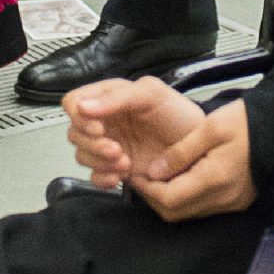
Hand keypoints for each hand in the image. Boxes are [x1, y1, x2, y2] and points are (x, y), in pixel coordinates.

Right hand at [63, 79, 201, 188]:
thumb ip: (117, 97)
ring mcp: (109, 146)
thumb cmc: (179, 115)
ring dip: (99, 161)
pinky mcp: (116, 168)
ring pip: (82, 155)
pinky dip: (103, 179)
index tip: (98, 127)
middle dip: (92, 143)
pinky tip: (120, 176)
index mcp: (109, 98)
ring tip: (125, 162)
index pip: (74, 102)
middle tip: (115, 149)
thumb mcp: (152, 95)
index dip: (79, 115)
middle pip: (74, 132)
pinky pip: (94, 177)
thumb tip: (83, 106)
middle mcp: (106, 121)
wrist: (199, 149)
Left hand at [135, 97, 256, 221]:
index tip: (136, 174)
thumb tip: (154, 172)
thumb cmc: (247, 124)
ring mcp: (230, 204)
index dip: (147, 189)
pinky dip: (185, 198)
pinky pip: (202, 208)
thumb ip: (180, 152)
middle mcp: (222, 198)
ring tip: (159, 176)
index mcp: (215, 179)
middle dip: (153, 197)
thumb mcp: (210, 128)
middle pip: (175, 213)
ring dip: (168, 199)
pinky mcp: (235, 203)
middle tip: (142, 177)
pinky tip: (181, 179)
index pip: (169, 199)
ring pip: (187, 213)